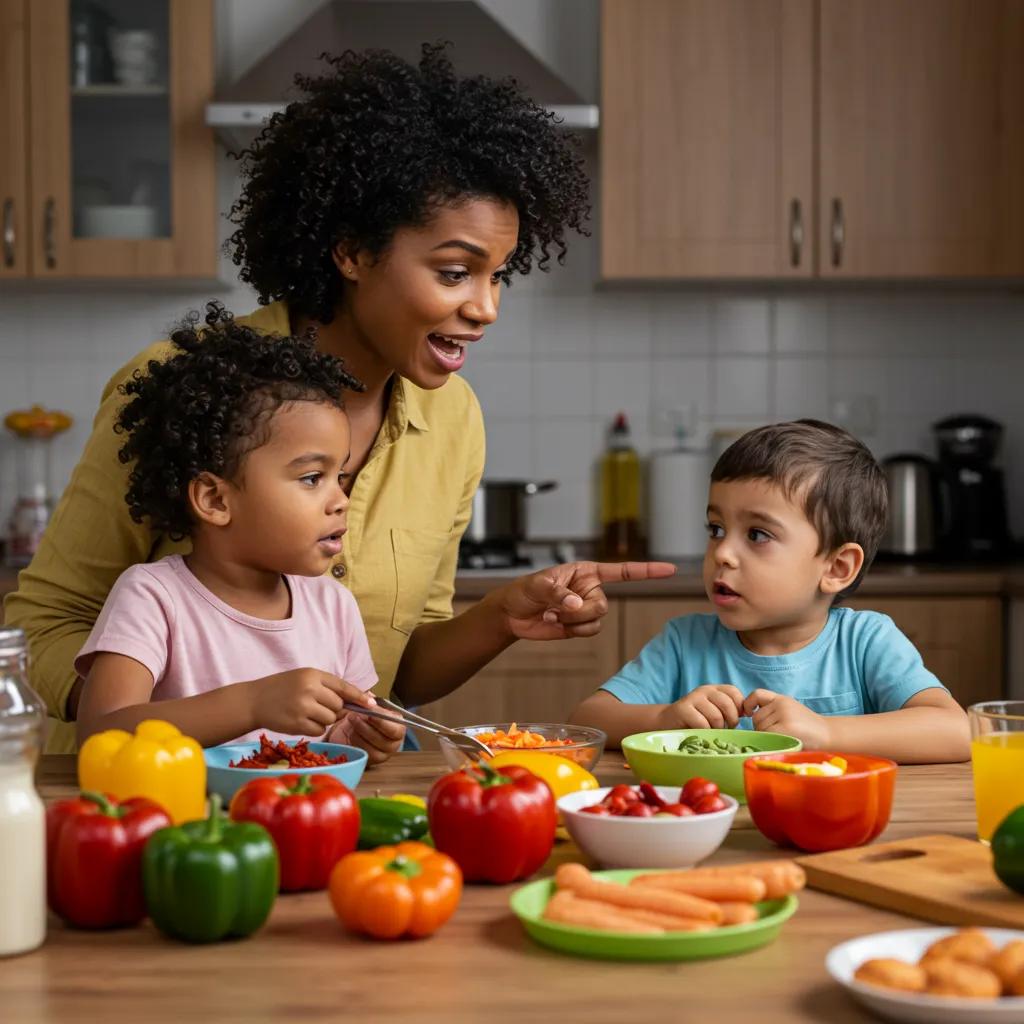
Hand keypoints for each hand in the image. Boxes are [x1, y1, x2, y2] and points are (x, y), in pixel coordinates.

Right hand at [248, 668, 375, 737]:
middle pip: (338, 706)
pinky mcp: (296, 723)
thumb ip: (326, 686)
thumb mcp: (303, 678)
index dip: (359, 696)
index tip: (372, 703)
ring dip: (324, 720)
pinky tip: (302, 722)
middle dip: (334, 710)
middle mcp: (309, 689)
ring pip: (330, 719)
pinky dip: (315, 729)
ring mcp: (302, 707)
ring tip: (307, 713)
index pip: (343, 686)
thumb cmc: (281, 689)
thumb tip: (353, 701)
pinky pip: (319, 731)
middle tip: (319, 708)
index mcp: (312, 674)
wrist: (253, 701)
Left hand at [329, 705, 404, 766]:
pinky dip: (354, 743)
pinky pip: (363, 754)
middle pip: (384, 740)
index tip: (369, 713)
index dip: (382, 721)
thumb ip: (371, 701)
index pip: (396, 728)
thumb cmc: (364, 716)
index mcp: (398, 727)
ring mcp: (382, 754)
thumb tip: (370, 696)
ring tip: (350, 721)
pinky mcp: (370, 762)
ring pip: (372, 748)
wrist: (349, 728)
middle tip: (354, 716)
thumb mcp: (368, 705)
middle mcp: (394, 743)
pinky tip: (348, 733)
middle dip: (367, 727)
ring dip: (358, 734)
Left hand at [494, 561, 676, 640]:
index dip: (647, 571)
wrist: (512, 614)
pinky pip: (589, 631)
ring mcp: (586, 609)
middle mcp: (590, 589)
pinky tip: (553, 623)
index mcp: (586, 572)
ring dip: (573, 621)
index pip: (622, 571)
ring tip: (551, 614)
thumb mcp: (537, 586)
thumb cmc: (523, 591)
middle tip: (556, 608)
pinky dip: (571, 630)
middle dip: (579, 611)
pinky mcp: (579, 626)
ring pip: (596, 620)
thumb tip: (577, 604)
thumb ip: (558, 593)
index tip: (670, 570)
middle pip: (602, 605)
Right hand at [656, 685, 745, 729]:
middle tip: (726, 728)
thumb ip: (730, 709)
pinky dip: (705, 732)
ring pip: (716, 716)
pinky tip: (701, 733)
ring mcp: (693, 698)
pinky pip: (702, 723)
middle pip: (728, 704)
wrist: (667, 722)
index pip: (734, 692)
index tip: (737, 719)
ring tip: (712, 731)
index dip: (739, 707)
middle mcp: (704, 690)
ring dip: (717, 729)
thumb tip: (749, 712)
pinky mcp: (683, 709)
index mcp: (714, 689)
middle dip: (731, 721)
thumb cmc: (696, 720)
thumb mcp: (715, 712)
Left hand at [743, 688, 831, 747]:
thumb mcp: (790, 711)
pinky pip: (767, 736)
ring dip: (766, 737)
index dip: (748, 703)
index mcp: (781, 699)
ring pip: (760, 728)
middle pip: (756, 718)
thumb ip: (773, 711)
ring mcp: (783, 715)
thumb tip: (750, 718)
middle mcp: (781, 704)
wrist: (829, 734)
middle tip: (775, 736)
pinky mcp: (785, 727)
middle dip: (760, 729)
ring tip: (782, 739)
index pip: (757, 694)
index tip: (749, 713)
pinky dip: (770, 742)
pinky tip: (782, 743)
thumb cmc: (807, 727)